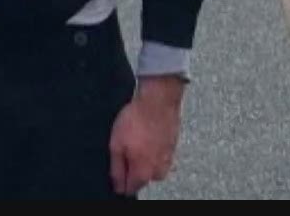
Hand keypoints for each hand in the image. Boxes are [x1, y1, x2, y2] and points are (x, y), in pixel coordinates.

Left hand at [109, 76, 184, 194]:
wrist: (158, 101)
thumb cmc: (136, 121)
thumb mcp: (116, 145)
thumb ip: (117, 169)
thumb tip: (117, 185)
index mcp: (143, 173)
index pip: (130, 189)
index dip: (120, 182)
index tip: (116, 170)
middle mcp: (158, 170)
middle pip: (142, 179)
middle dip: (132, 168)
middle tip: (125, 149)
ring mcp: (168, 159)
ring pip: (152, 167)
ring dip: (144, 158)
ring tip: (137, 140)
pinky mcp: (173, 147)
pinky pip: (160, 155)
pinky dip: (152, 148)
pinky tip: (146, 135)